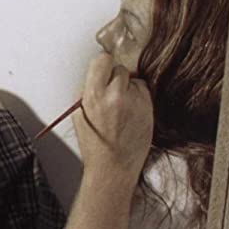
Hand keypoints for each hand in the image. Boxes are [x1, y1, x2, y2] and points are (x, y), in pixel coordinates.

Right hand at [72, 52, 152, 177]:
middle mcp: (116, 96)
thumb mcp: (79, 116)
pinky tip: (132, 114)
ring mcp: (135, 101)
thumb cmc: (95, 146)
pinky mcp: (149, 108)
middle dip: (115, 78)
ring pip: (134, 79)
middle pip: (119, 68)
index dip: (103, 66)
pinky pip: (144, 91)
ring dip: (129, 88)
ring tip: (122, 108)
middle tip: (111, 94)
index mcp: (93, 96)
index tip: (103, 71)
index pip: (102, 60)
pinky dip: (140, 98)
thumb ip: (87, 92)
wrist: (114, 168)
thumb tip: (96, 76)